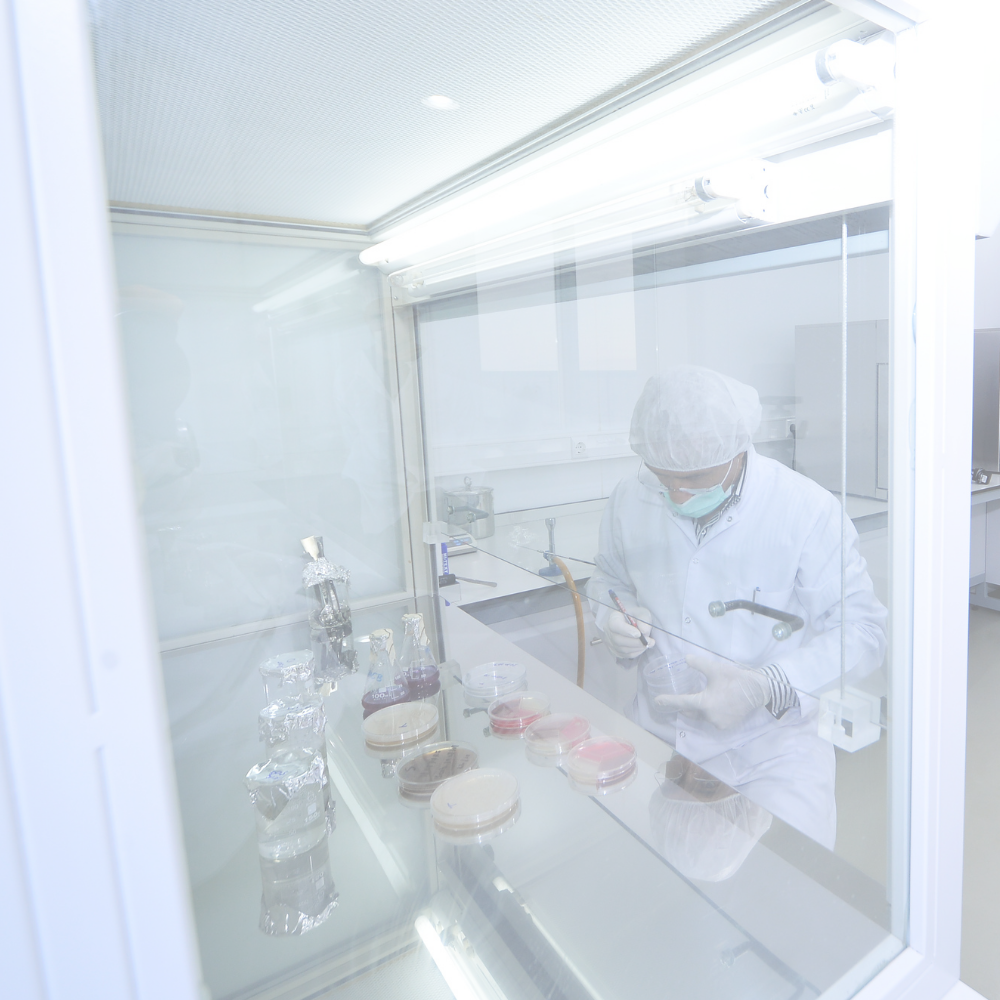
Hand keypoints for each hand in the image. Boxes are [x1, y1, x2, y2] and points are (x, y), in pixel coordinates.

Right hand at [603, 608, 654, 658]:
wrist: (633, 622)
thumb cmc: (636, 615)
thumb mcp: (642, 613)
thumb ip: (644, 620)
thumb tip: (644, 632)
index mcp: (614, 617)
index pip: (615, 625)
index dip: (626, 631)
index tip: (639, 634)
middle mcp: (608, 630)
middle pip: (618, 639)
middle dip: (636, 642)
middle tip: (649, 641)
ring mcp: (611, 642)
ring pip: (622, 649)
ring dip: (637, 648)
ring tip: (648, 643)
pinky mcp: (615, 651)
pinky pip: (625, 655)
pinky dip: (636, 652)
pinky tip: (642, 647)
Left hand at [654, 655, 768, 728]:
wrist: (757, 691)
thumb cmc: (735, 679)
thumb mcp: (715, 669)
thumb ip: (698, 664)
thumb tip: (686, 658)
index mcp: (704, 703)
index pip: (682, 702)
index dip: (669, 700)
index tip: (657, 700)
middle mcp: (709, 716)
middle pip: (691, 711)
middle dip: (684, 706)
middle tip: (679, 698)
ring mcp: (717, 723)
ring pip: (701, 716)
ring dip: (697, 709)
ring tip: (697, 700)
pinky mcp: (725, 726)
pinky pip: (711, 720)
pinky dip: (708, 713)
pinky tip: (711, 705)